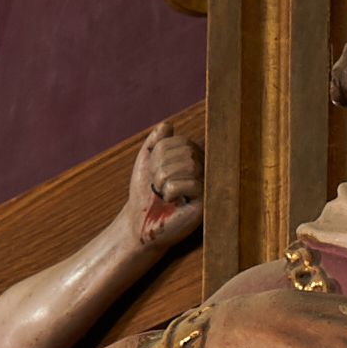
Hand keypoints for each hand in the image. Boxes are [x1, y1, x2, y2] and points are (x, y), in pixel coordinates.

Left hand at [128, 121, 203, 253]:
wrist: (139, 222)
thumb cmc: (145, 193)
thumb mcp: (146, 161)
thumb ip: (156, 141)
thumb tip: (168, 125)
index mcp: (192, 156)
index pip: (178, 140)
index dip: (158, 155)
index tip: (154, 173)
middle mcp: (204, 168)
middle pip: (185, 150)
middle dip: (162, 167)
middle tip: (158, 186)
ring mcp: (207, 185)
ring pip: (190, 165)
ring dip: (165, 179)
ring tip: (164, 194)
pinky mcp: (207, 203)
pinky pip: (191, 183)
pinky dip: (172, 191)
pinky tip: (172, 202)